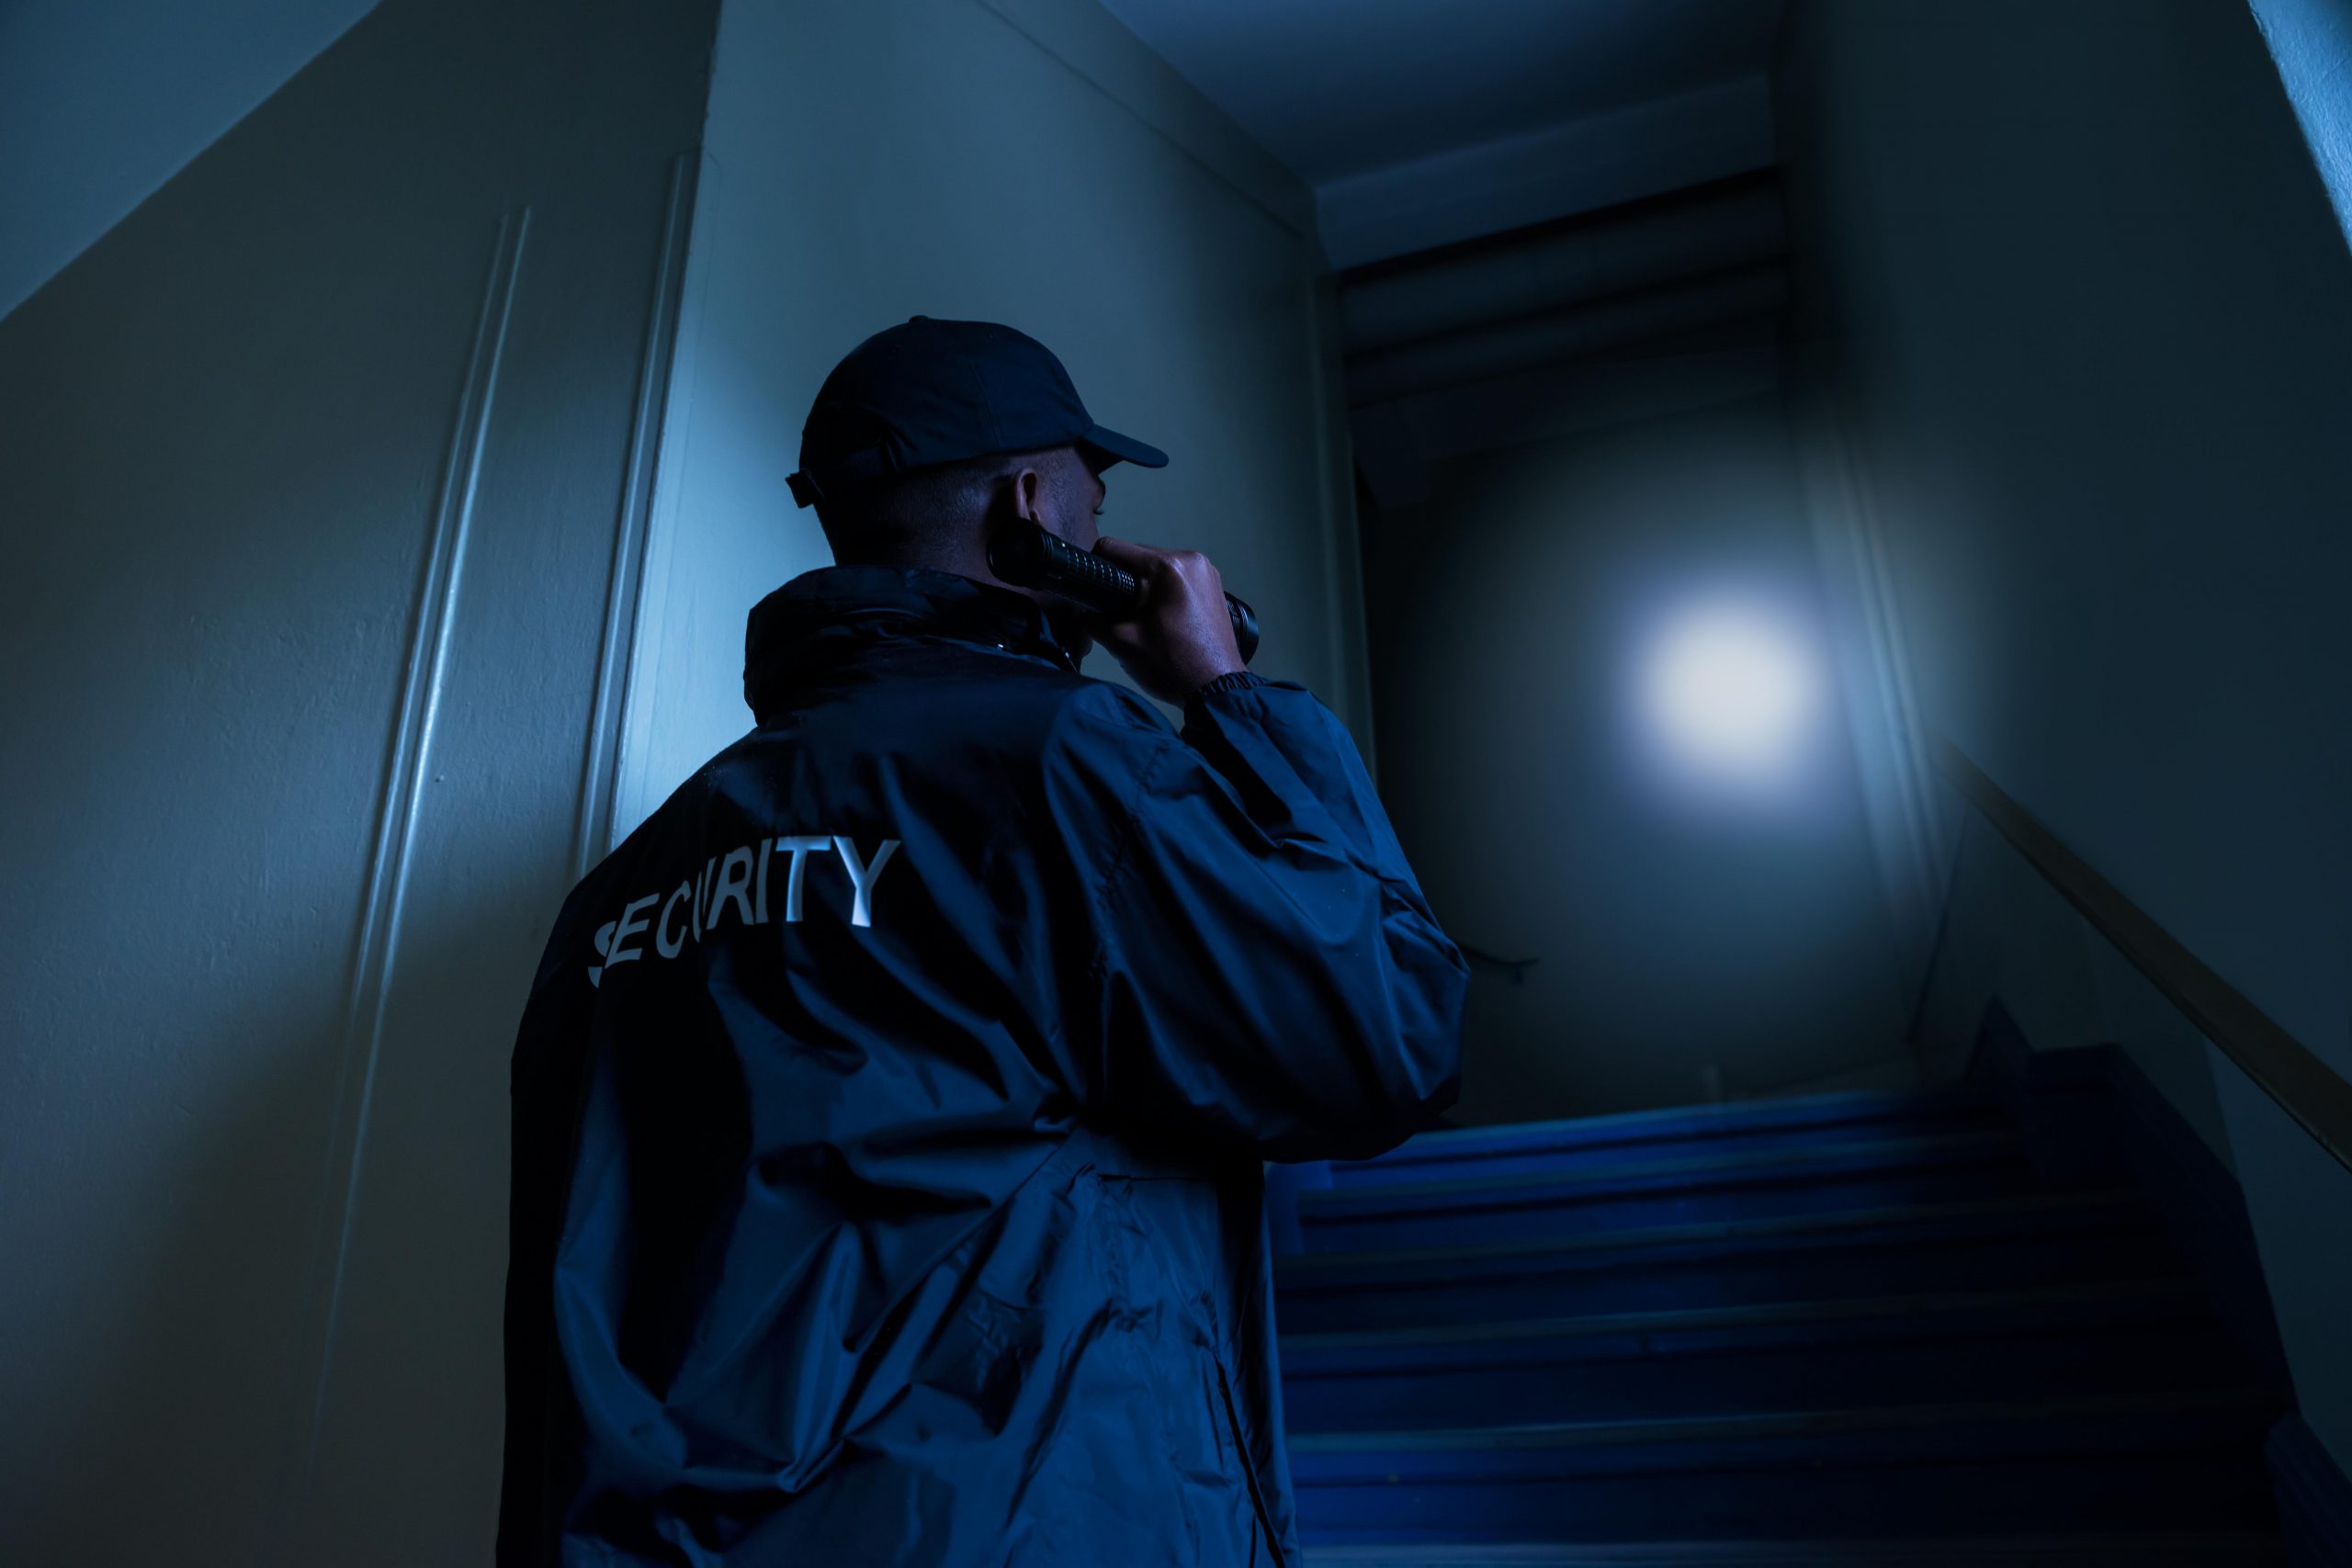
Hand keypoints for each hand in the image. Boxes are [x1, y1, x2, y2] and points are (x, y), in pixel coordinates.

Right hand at [1087, 535, 1245, 702]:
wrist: (1217, 690)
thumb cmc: (1176, 667)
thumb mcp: (1122, 643)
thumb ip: (1092, 619)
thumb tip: (1082, 608)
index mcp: (1169, 567)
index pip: (1115, 548)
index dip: (1096, 566)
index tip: (1092, 587)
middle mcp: (1192, 561)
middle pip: (1139, 557)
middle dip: (1124, 581)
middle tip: (1120, 613)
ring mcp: (1207, 572)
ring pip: (1159, 569)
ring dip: (1145, 587)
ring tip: (1144, 620)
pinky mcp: (1214, 586)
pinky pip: (1178, 579)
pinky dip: (1165, 593)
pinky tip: (1163, 619)